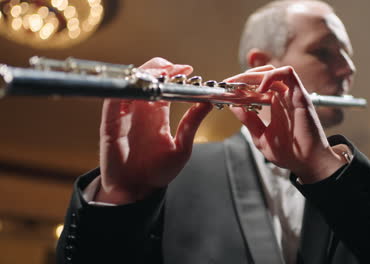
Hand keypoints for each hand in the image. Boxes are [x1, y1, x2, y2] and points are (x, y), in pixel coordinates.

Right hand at [96, 57, 212, 203]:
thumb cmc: (158, 172)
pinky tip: (137, 86)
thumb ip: (191, 123)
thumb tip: (208, 103)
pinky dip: (122, 91)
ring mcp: (124, 115)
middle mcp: (140, 111)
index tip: (187, 69)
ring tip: (159, 72)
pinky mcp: (110, 124)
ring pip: (130, 85)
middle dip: (159, 68)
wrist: (137, 191)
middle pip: (146, 80)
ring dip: (143, 75)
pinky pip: (112, 102)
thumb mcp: (182, 147)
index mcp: (157, 115)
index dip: (173, 74)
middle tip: (174, 67)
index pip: (164, 86)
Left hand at [225, 65, 347, 182]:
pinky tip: (260, 88)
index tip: (226, 90)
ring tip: (240, 85)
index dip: (240, 86)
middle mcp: (284, 97)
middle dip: (242, 78)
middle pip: (262, 75)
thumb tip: (234, 107)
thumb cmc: (289, 154)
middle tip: (228, 84)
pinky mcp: (300, 95)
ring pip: (272, 71)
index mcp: (275, 105)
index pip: (256, 86)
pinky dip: (271, 76)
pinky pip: (288, 74)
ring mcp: (292, 95)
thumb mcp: (261, 136)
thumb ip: (248, 121)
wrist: (308, 163)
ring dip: (253, 74)